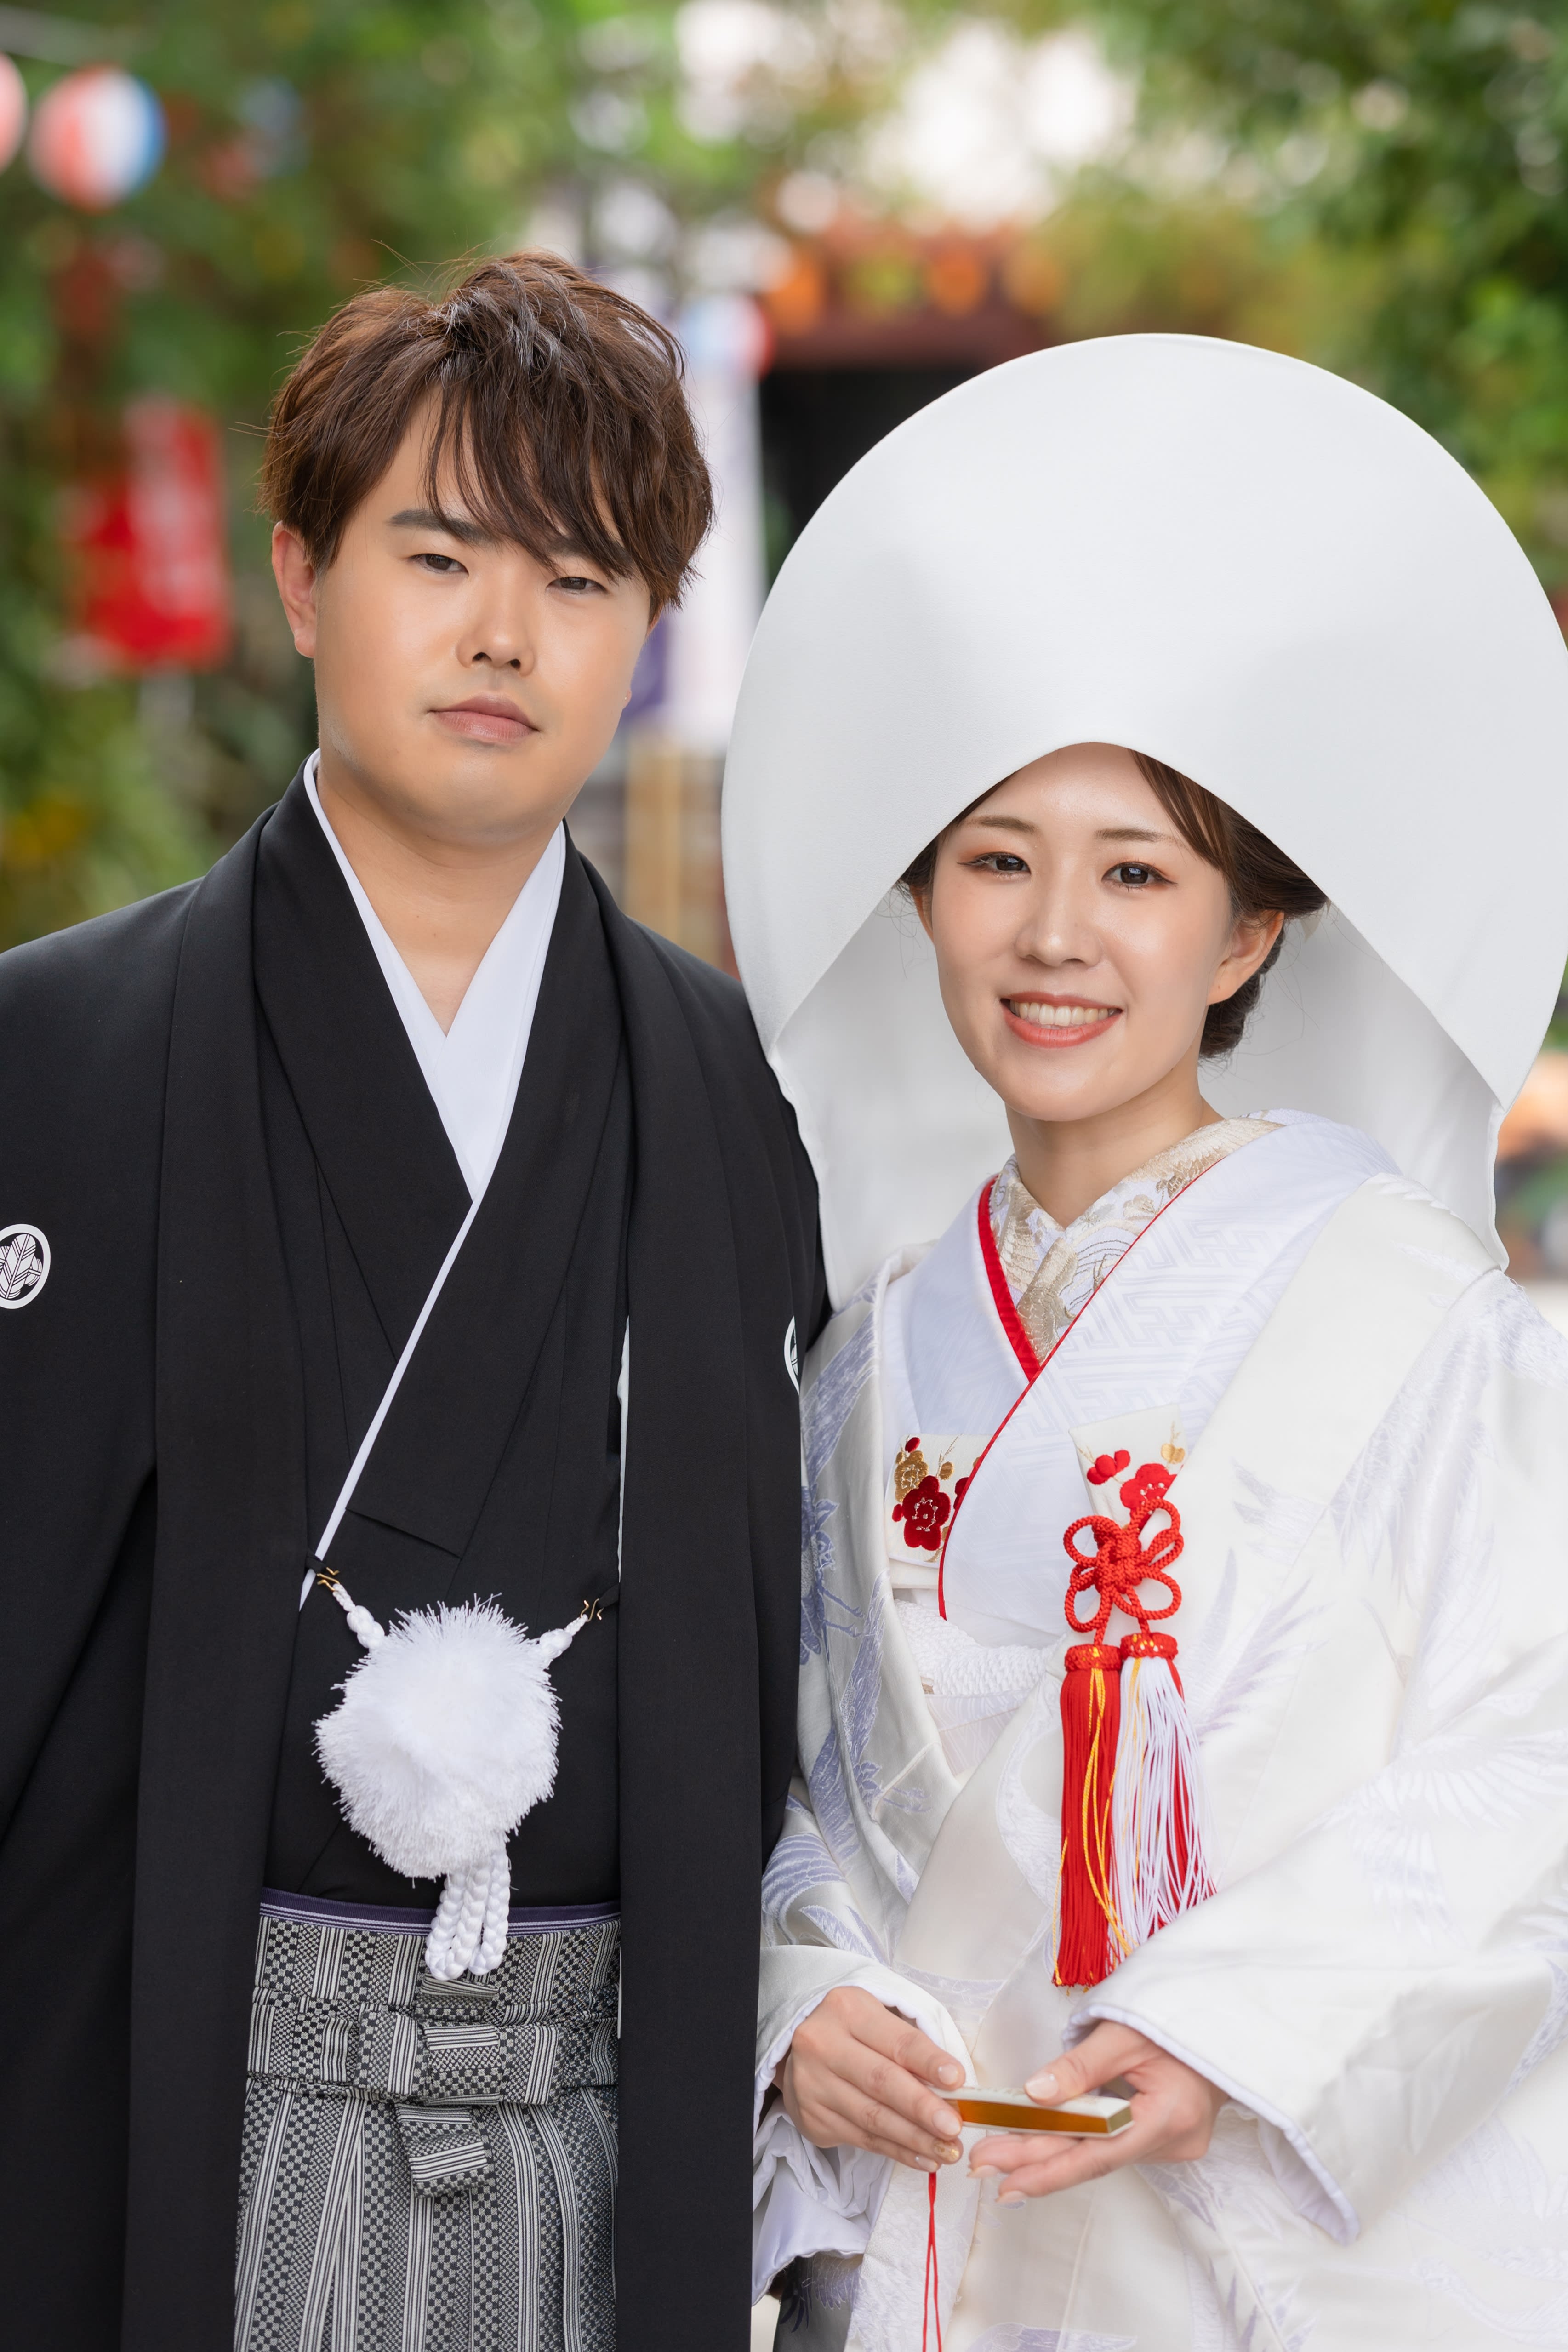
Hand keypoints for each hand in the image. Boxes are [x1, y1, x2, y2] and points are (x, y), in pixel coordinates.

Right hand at [778, 1987, 966, 2170]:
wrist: (799, 2052)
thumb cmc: (854, 2033)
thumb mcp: (878, 2022)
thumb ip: (910, 2048)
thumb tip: (953, 2089)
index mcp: (848, 2010)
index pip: (896, 2040)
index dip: (928, 2061)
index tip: (958, 2080)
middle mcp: (823, 2044)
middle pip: (881, 2081)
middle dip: (922, 2107)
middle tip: (953, 2127)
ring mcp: (813, 2084)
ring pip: (872, 2117)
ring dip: (915, 2138)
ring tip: (947, 2151)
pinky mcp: (811, 2117)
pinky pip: (862, 2139)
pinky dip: (897, 2152)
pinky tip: (923, 2159)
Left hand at [970, 2021, 1222, 2200]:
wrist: (1221, 2022)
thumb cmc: (1175, 2018)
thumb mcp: (1123, 2031)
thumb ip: (1079, 2067)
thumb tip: (1032, 2095)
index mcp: (1169, 2116)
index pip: (1098, 2154)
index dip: (1047, 2170)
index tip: (1001, 2176)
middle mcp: (1174, 2142)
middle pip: (1094, 2158)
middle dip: (1035, 2162)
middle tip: (983, 2165)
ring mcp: (1174, 2145)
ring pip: (1101, 2153)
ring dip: (1051, 2151)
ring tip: (1000, 2152)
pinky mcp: (1167, 2139)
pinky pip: (1113, 2143)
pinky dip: (1077, 2140)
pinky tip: (1041, 2142)